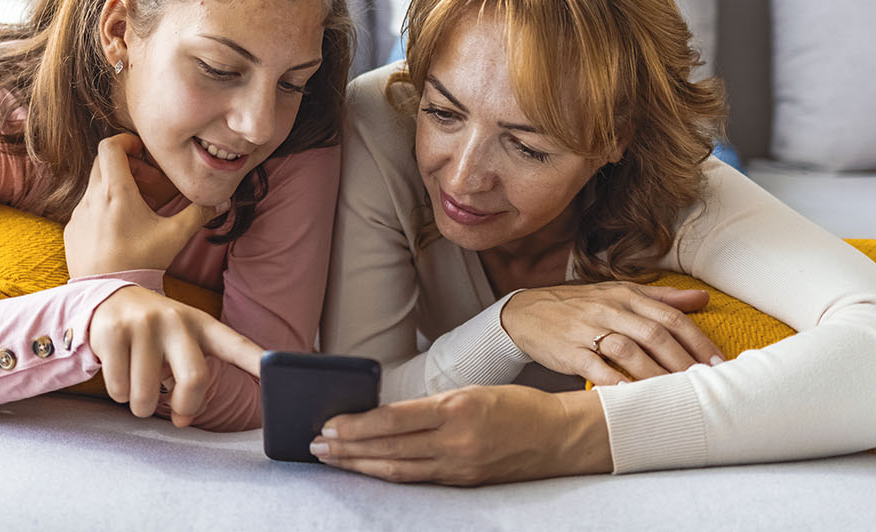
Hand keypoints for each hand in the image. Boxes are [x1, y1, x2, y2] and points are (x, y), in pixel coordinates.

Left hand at [64, 133, 220, 276]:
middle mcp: (92, 198)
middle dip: (127, 166)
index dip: (127, 141)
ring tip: (136, 211)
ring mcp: (78, 215)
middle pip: (104, 163)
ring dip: (115, 189)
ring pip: (95, 187)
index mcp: (116, 191)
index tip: (143, 152)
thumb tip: (222, 200)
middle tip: (148, 184)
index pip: (111, 145)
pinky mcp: (71, 231)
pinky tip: (119, 231)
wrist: (108, 295)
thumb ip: (198, 214)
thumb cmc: (141, 262)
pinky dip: (102, 210)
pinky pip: (86, 210)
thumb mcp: (175, 236)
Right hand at [88, 285, 262, 425]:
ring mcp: (144, 324)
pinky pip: (118, 388)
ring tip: (139, 386)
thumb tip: (185, 418)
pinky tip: (119, 371)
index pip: (236, 344)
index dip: (258, 361)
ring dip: (142, 406)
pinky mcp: (113, 332)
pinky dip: (119, 393)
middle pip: (195, 380)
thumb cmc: (156, 333)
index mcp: (202, 324)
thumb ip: (192, 381)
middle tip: (176, 411)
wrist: (109, 298)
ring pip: (146, 395)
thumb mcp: (183, 343)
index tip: (280, 373)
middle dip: (185, 407)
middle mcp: (176, 319)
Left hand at [311, 385, 609, 484]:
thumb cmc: (517, 407)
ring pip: (398, 469)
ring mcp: (460, 466)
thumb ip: (430, 406)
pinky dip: (388, 475)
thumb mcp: (471, 392)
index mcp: (457, 409)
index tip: (328, 424)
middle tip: (315, 445)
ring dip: (360, 465)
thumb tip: (383, 415)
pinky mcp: (465, 483)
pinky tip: (368, 470)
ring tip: (331, 459)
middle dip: (347, 447)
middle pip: (389, 448)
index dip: (356, 425)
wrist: (560, 438)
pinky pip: (418, 479)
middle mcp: (457, 441)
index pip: (393, 419)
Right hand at [500, 281, 723, 385]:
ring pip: (628, 350)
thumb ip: (662, 298)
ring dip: (655, 374)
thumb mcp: (619, 293)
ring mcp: (589, 329)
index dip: (697, 340)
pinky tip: (630, 395)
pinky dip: (614, 381)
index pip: (670, 316)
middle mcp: (611, 309)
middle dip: (683, 361)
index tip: (718, 363)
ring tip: (676, 394)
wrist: (527, 312)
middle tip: (705, 384)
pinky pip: (595, 366)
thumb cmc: (580, 305)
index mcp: (627, 295)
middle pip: (655, 334)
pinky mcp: (569, 350)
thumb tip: (701, 300)